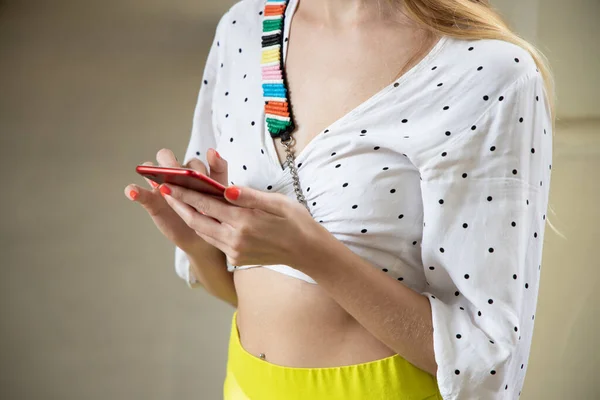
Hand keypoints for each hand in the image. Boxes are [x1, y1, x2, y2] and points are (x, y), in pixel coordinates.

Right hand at [124, 147, 228, 252]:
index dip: (194, 168)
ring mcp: (161, 186)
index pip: (193, 162)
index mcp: (194, 171)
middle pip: (166, 158)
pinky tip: (133, 191)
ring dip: (152, 171)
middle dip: (170, 163)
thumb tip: (212, 151)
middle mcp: (175, 174)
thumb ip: (217, 175)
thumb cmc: (212, 212)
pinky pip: (140, 193)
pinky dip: (134, 190)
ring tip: (155, 180)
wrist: (203, 236)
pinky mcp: (151, 200)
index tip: (199, 176)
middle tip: (175, 174)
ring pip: (151, 169)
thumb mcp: (220, 195)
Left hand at [160, 183, 326, 268]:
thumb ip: (249, 196)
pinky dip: (203, 227)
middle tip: (163, 190)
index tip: (169, 183)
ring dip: (188, 216)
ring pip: (203, 232)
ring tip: (176, 201)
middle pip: (197, 221)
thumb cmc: (295, 221)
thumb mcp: (277, 203)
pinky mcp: (236, 258)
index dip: (185, 193)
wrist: (307, 251)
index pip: (207, 205)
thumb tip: (226, 189)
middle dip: (178, 205)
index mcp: (244, 222)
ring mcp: (234, 251)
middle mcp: (235, 239)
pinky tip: (198, 216)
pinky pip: (213, 240)